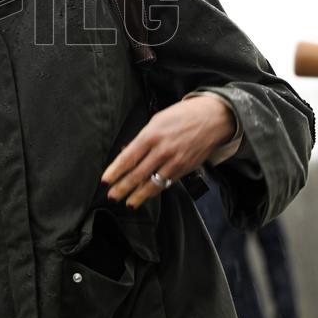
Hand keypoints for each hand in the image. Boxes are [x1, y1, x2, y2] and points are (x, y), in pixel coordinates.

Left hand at [100, 94, 235, 208]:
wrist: (212, 118)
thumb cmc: (183, 115)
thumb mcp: (158, 119)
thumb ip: (143, 137)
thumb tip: (128, 151)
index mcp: (151, 135)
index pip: (128, 158)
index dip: (115, 171)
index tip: (105, 180)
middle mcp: (162, 150)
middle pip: (137, 174)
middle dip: (122, 187)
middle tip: (111, 196)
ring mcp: (174, 162)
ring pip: (152, 183)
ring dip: (138, 195)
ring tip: (127, 202)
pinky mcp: (184, 169)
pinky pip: (166, 183)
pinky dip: (154, 190)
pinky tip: (146, 195)